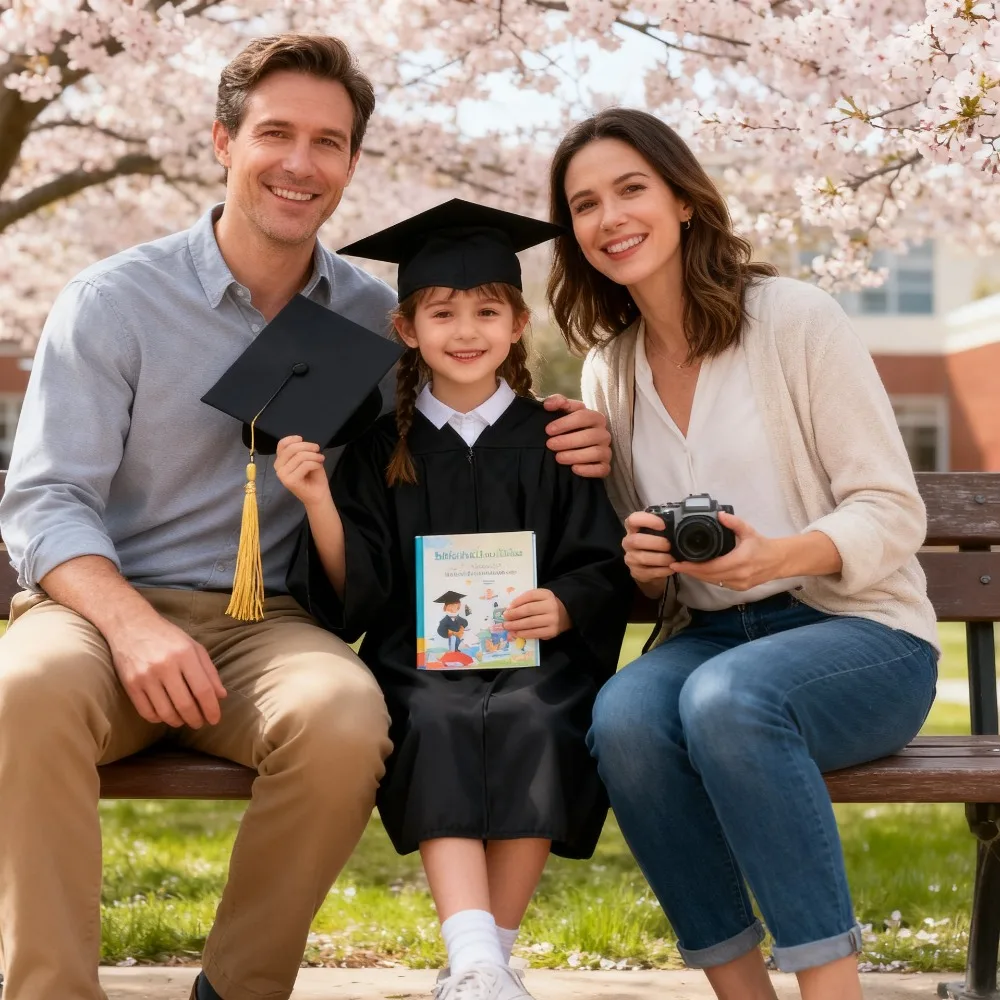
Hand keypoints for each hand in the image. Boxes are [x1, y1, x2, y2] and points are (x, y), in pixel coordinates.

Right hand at [107, 613, 226, 728]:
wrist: (131, 625)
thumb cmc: (168, 637)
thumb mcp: (194, 647)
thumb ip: (209, 671)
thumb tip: (221, 696)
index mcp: (185, 655)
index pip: (203, 690)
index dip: (211, 708)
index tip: (215, 719)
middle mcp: (165, 666)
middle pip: (185, 705)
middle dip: (196, 719)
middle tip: (200, 723)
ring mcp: (145, 676)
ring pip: (166, 712)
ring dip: (178, 722)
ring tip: (184, 720)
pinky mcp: (130, 685)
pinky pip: (147, 712)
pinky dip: (159, 719)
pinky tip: (165, 715)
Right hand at [274, 435, 328, 508]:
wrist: (318, 495)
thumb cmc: (313, 476)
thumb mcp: (307, 459)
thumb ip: (301, 450)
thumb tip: (300, 440)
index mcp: (280, 461)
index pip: (281, 445)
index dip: (292, 439)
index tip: (302, 438)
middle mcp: (278, 467)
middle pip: (291, 449)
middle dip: (307, 446)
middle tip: (318, 449)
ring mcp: (282, 475)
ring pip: (300, 456)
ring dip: (314, 456)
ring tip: (321, 459)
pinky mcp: (289, 481)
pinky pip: (305, 465)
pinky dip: (315, 463)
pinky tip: (319, 466)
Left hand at [504, 588, 570, 639]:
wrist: (564, 615)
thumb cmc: (546, 605)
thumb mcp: (539, 597)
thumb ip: (526, 600)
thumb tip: (510, 609)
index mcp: (547, 594)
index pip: (530, 596)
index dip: (517, 602)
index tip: (508, 608)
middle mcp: (551, 606)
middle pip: (529, 610)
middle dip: (514, 614)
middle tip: (504, 618)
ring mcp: (552, 620)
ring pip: (530, 623)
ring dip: (516, 625)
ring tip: (507, 626)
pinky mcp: (552, 631)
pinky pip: (535, 633)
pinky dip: (523, 634)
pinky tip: (516, 633)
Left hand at [543, 395, 611, 477]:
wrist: (571, 446)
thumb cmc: (568, 427)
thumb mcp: (562, 412)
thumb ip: (556, 403)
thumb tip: (548, 404)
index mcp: (595, 417)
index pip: (584, 416)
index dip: (566, 423)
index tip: (548, 430)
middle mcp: (603, 433)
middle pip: (590, 436)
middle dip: (568, 441)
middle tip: (550, 445)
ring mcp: (606, 450)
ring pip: (596, 452)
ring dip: (576, 455)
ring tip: (558, 457)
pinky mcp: (605, 466)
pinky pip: (602, 469)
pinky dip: (588, 470)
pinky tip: (574, 469)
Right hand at [623, 510, 677, 595]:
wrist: (648, 567)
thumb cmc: (655, 545)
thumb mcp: (657, 533)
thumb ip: (663, 527)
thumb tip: (679, 524)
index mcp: (633, 528)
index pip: (633, 519)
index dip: (647, 520)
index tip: (662, 525)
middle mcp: (628, 542)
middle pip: (636, 540)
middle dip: (656, 543)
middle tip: (669, 545)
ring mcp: (630, 558)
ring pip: (643, 558)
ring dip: (661, 558)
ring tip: (673, 559)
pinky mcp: (636, 572)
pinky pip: (649, 572)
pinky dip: (663, 570)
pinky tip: (671, 568)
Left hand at [671, 512, 783, 590]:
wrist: (779, 561)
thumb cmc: (763, 545)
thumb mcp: (749, 531)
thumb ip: (734, 522)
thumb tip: (720, 514)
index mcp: (739, 561)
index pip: (710, 567)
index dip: (692, 567)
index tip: (679, 563)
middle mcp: (738, 576)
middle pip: (708, 577)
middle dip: (690, 572)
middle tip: (675, 565)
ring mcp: (739, 584)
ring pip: (712, 582)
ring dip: (697, 576)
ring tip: (683, 568)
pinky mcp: (740, 588)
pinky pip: (719, 584)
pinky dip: (707, 579)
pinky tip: (699, 573)